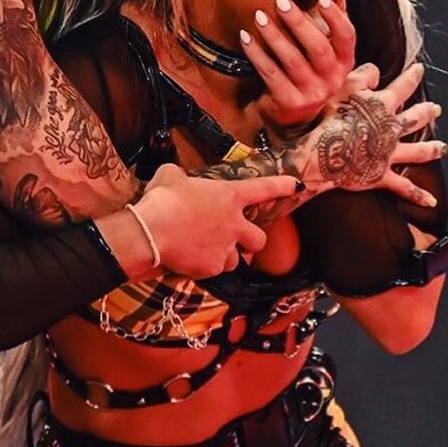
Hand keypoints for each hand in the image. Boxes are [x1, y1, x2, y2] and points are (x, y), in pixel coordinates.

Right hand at [134, 163, 304, 277]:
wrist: (151, 232)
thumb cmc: (162, 199)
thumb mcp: (171, 176)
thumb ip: (181, 178)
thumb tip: (177, 180)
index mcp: (229, 196)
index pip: (264, 189)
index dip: (282, 186)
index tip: (296, 185)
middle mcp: (234, 224)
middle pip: (259, 240)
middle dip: (251, 241)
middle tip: (237, 239)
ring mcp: (225, 248)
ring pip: (236, 259)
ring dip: (226, 255)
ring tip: (204, 250)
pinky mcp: (212, 268)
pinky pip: (214, 270)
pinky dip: (205, 266)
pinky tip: (189, 259)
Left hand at [240, 0, 355, 132]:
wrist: (293, 119)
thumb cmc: (307, 76)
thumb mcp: (324, 59)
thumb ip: (327, 32)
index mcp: (344, 64)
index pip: (347, 37)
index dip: (336, 17)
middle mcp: (332, 80)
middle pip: (318, 47)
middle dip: (298, 22)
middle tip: (280, 1)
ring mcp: (312, 93)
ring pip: (291, 60)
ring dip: (273, 35)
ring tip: (259, 16)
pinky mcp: (289, 102)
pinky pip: (270, 73)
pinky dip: (256, 54)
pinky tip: (245, 37)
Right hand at [299, 62, 445, 206]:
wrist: (326, 153)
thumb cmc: (332, 119)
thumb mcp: (344, 89)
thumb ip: (363, 76)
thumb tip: (376, 70)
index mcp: (383, 106)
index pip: (402, 87)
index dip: (412, 76)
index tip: (420, 69)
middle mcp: (392, 129)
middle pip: (415, 119)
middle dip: (427, 112)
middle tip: (436, 109)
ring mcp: (389, 154)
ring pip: (417, 151)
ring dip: (431, 149)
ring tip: (443, 148)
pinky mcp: (382, 175)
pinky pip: (403, 186)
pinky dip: (418, 195)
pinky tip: (431, 201)